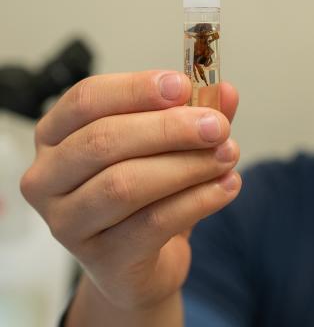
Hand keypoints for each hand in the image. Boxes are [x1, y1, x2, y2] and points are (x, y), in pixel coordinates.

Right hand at [20, 71, 240, 309]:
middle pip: (104, 140)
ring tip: (228, 155)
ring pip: (125, 184)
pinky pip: (152, 224)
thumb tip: (225, 91)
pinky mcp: (100, 260)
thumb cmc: (146, 195)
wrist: (141, 264)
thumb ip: (194, 116)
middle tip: (217, 126)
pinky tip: (226, 187)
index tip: (183, 85)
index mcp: (56, 136)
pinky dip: (198, 200)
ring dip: (187, 165)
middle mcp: (48, 178)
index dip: (135, 88)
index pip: (86, 99)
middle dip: (169, 129)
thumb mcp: (169, 148)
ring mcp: (67, 223)